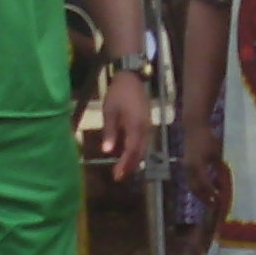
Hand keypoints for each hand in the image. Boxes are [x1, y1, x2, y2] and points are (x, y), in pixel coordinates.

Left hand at [98, 69, 151, 183]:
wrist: (132, 77)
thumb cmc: (118, 93)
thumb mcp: (109, 112)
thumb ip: (109, 132)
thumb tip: (107, 151)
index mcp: (135, 126)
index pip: (131, 151)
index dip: (124, 165)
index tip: (116, 176)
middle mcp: (145, 129)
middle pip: (139, 152)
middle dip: (130, 166)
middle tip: (119, 176)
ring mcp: (148, 126)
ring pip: (143, 148)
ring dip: (134, 160)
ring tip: (124, 169)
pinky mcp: (147, 123)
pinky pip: (144, 141)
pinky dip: (137, 151)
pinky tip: (129, 154)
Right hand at [181, 121, 226, 219]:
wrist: (194, 128)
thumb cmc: (207, 138)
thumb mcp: (216, 153)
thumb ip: (219, 168)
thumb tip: (223, 181)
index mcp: (197, 165)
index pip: (205, 184)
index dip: (212, 193)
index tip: (220, 200)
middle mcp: (189, 168)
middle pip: (196, 188)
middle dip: (205, 198)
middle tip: (214, 205)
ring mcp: (185, 167)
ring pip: (192, 186)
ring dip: (201, 194)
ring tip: (210, 200)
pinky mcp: (185, 166)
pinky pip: (190, 180)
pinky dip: (198, 187)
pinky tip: (206, 189)